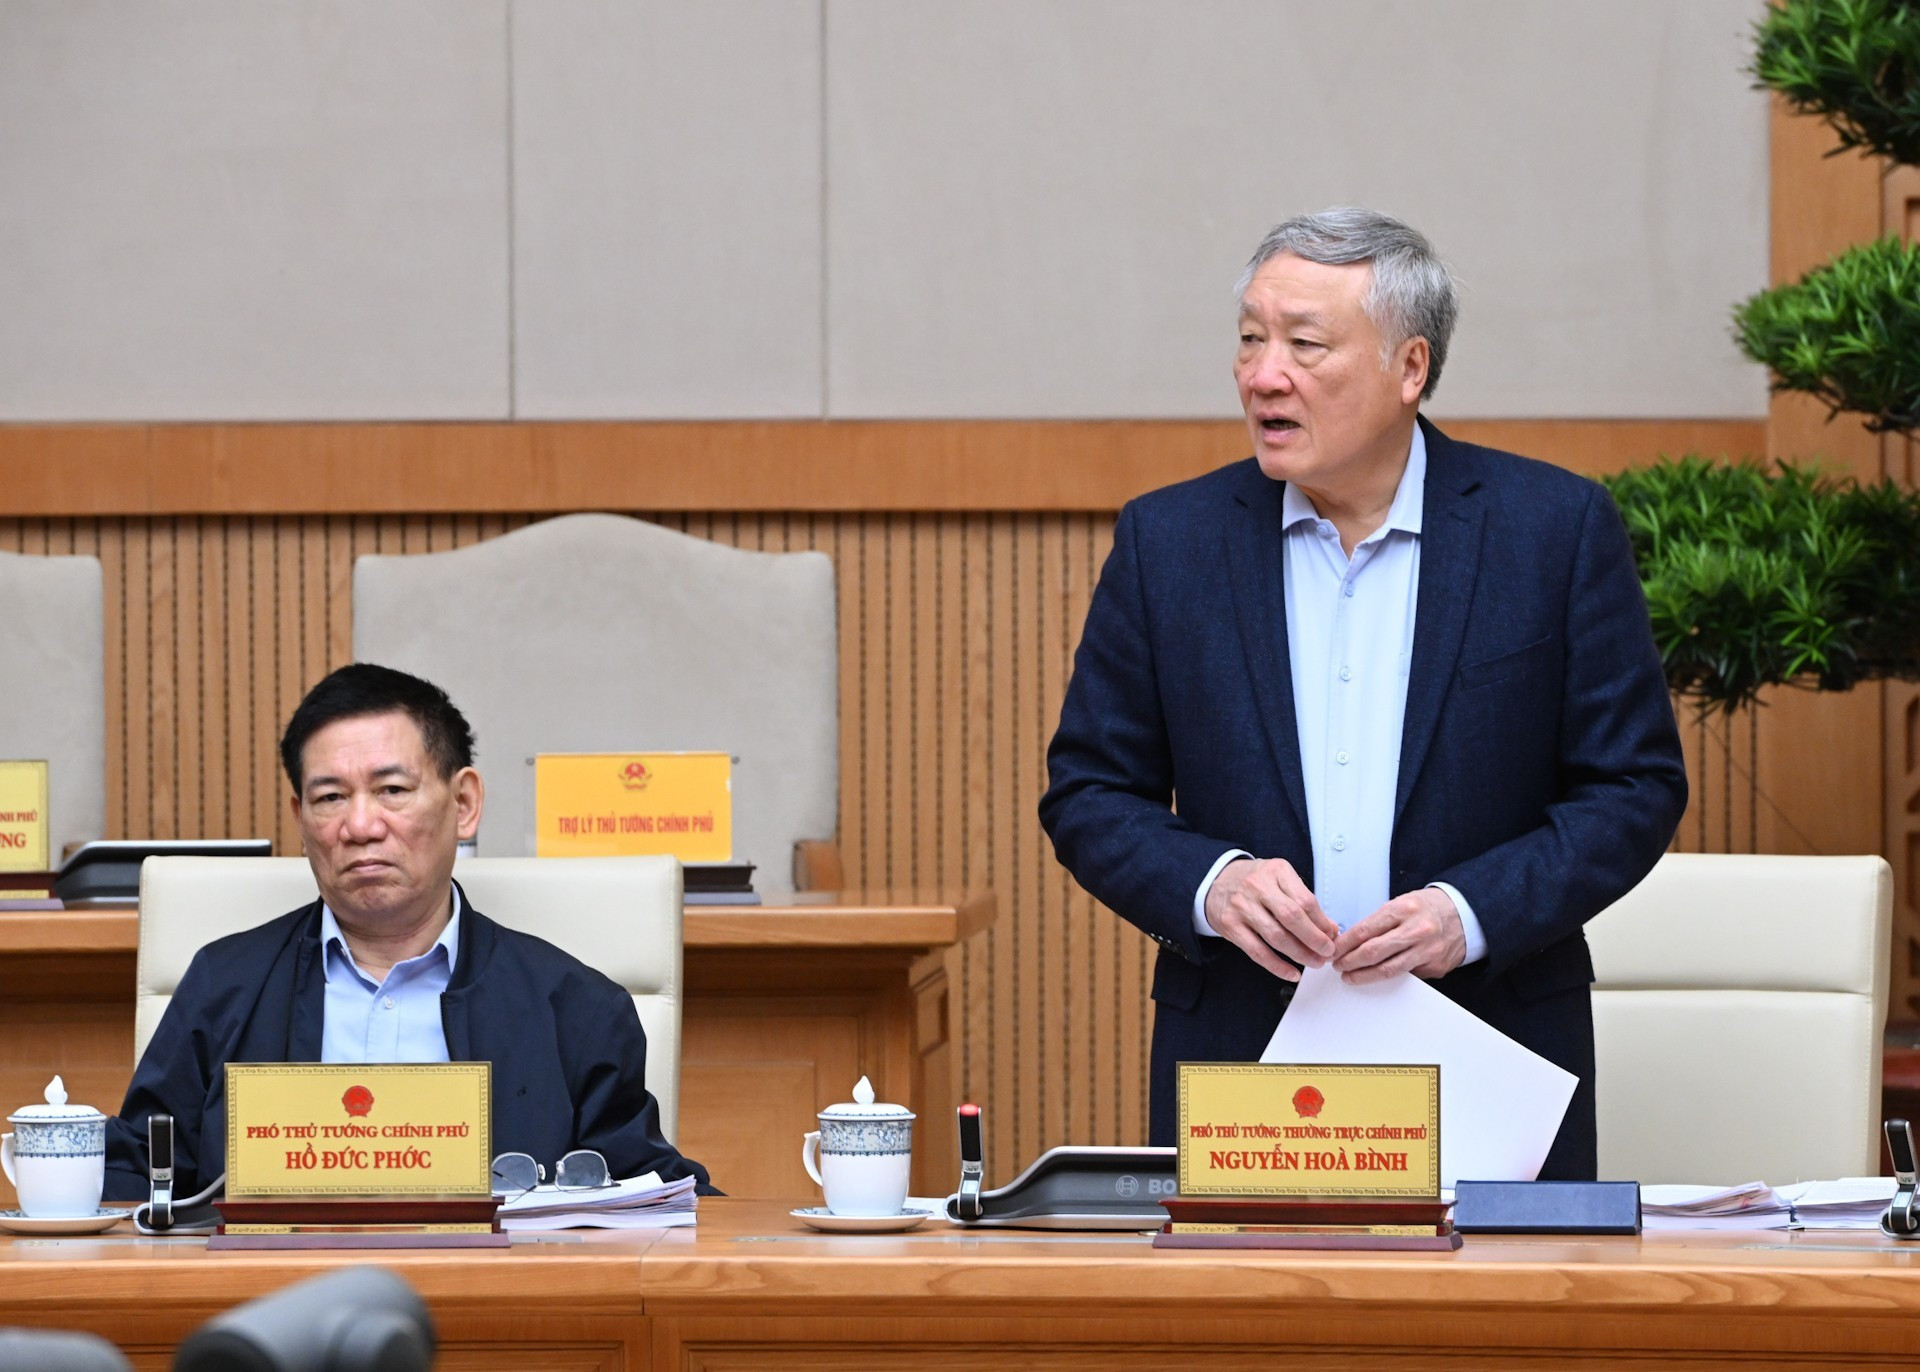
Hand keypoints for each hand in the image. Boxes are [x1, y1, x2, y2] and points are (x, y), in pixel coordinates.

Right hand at [1203, 857, 1339, 981]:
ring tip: (1314, 962)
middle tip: (1327, 952)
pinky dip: (1277, 966)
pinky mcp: (1231, 926)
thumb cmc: (1254, 881)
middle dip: (1314, 939)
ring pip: (1276, 937)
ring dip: (1300, 954)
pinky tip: (1292, 973)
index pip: (1305, 900)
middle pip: (1292, 917)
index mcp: (1276, 871)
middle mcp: (1258, 887)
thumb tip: (1329, 929)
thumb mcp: (1280, 879)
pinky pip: (1257, 952)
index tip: (1332, 936)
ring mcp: (1242, 907)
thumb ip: (1303, 901)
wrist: (1216, 881)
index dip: (1322, 922)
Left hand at [1331, 887, 1465, 983]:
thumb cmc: (1428, 908)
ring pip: (1388, 970)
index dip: (1344, 944)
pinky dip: (1389, 976)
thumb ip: (1379, 921)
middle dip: (1350, 961)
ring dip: (1364, 975)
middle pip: (1373, 952)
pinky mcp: (1435, 966)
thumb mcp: (1402, 903)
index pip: (1365, 930)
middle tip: (1338, 966)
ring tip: (1351, 976)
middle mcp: (1416, 930)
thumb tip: (1351, 940)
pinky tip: (1378, 976)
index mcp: (1403, 909)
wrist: (1464, 914)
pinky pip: (1407, 975)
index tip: (1333, 951)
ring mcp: (1427, 950)